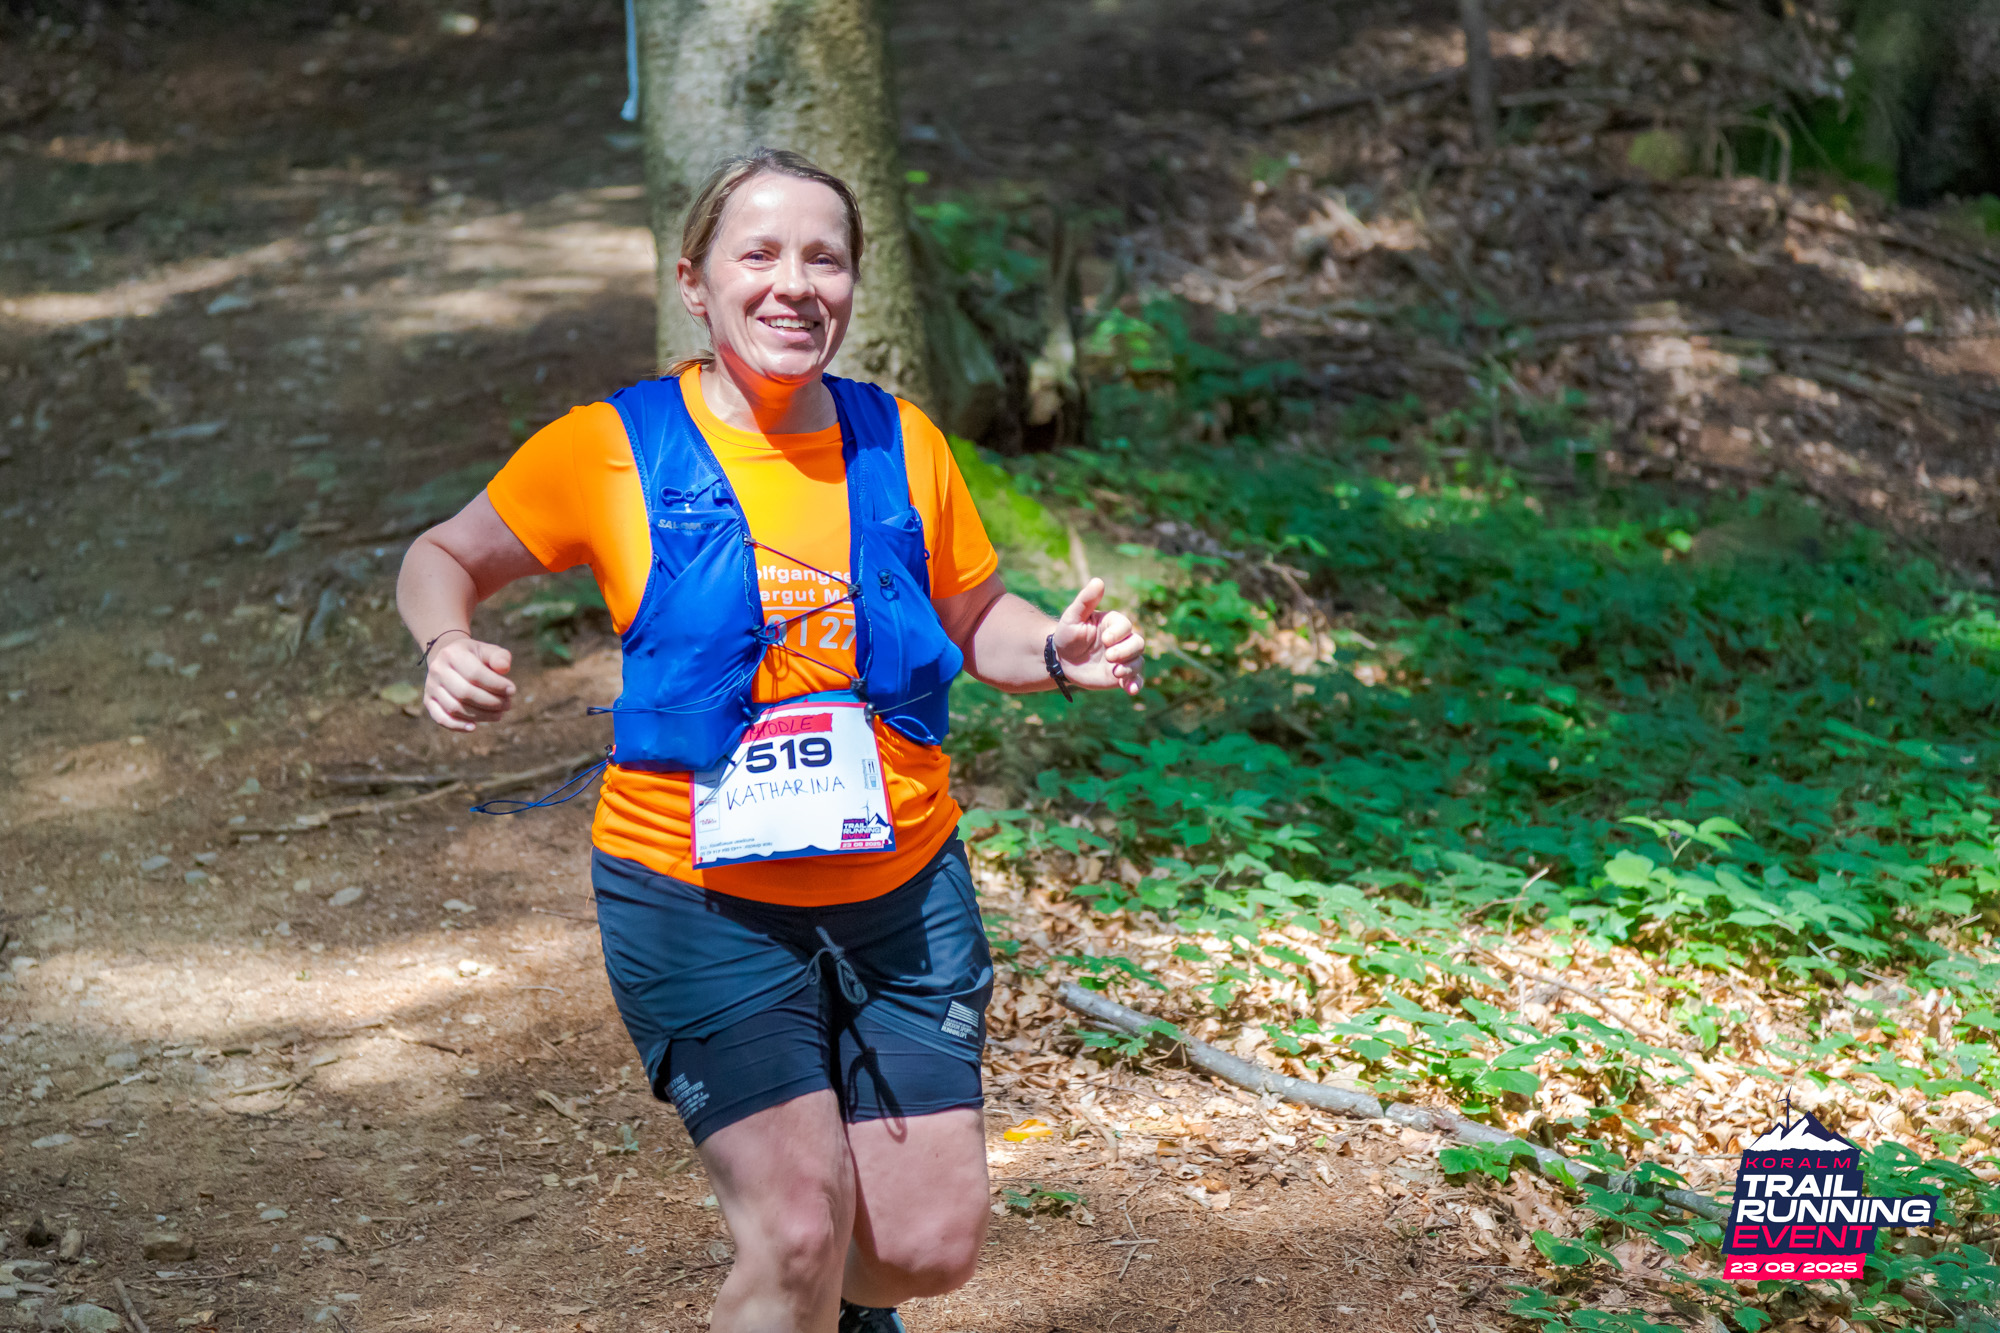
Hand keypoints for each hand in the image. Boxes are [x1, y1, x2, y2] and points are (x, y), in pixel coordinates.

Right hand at [422, 632, 516, 731]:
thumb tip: (505, 668)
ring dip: (480, 715)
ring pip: (454, 708)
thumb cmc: (474, 656)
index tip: (512, 690)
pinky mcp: (428, 701)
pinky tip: (473, 727)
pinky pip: (440, 718)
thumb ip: (499, 657)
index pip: (475, 674)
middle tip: (507, 705)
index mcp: (452, 653)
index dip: (496, 685)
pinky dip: (456, 726)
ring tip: (499, 714)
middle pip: (465, 693)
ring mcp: (430, 687)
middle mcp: (437, 670)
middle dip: (490, 702)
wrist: (448, 657)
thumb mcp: (487, 650)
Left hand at [1053, 577, 1145, 695]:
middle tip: (1109, 657)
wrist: (1061, 659)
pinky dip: (1136, 684)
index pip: (1125, 626)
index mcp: (1113, 624)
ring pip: (1139, 662)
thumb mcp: (1072, 617)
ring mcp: (1123, 659)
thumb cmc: (1066, 634)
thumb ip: (1086, 600)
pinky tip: (1130, 690)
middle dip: (1126, 651)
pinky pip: (1135, 680)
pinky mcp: (1120, 675)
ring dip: (1131, 668)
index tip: (1104, 640)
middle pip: (1138, 644)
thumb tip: (1098, 581)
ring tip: (1116, 672)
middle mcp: (1122, 640)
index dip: (1118, 633)